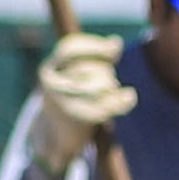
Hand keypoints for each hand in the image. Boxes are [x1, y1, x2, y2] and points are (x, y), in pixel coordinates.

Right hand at [31, 30, 129, 177]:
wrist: (55, 137)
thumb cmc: (71, 98)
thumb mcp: (76, 73)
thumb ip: (96, 57)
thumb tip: (116, 43)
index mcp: (49, 70)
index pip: (70, 49)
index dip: (95, 46)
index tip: (116, 47)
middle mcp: (51, 86)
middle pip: (87, 68)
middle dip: (105, 71)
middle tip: (111, 82)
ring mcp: (62, 105)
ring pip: (98, 86)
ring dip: (111, 87)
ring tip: (113, 90)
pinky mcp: (77, 121)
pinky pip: (103, 107)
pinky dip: (121, 102)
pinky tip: (130, 97)